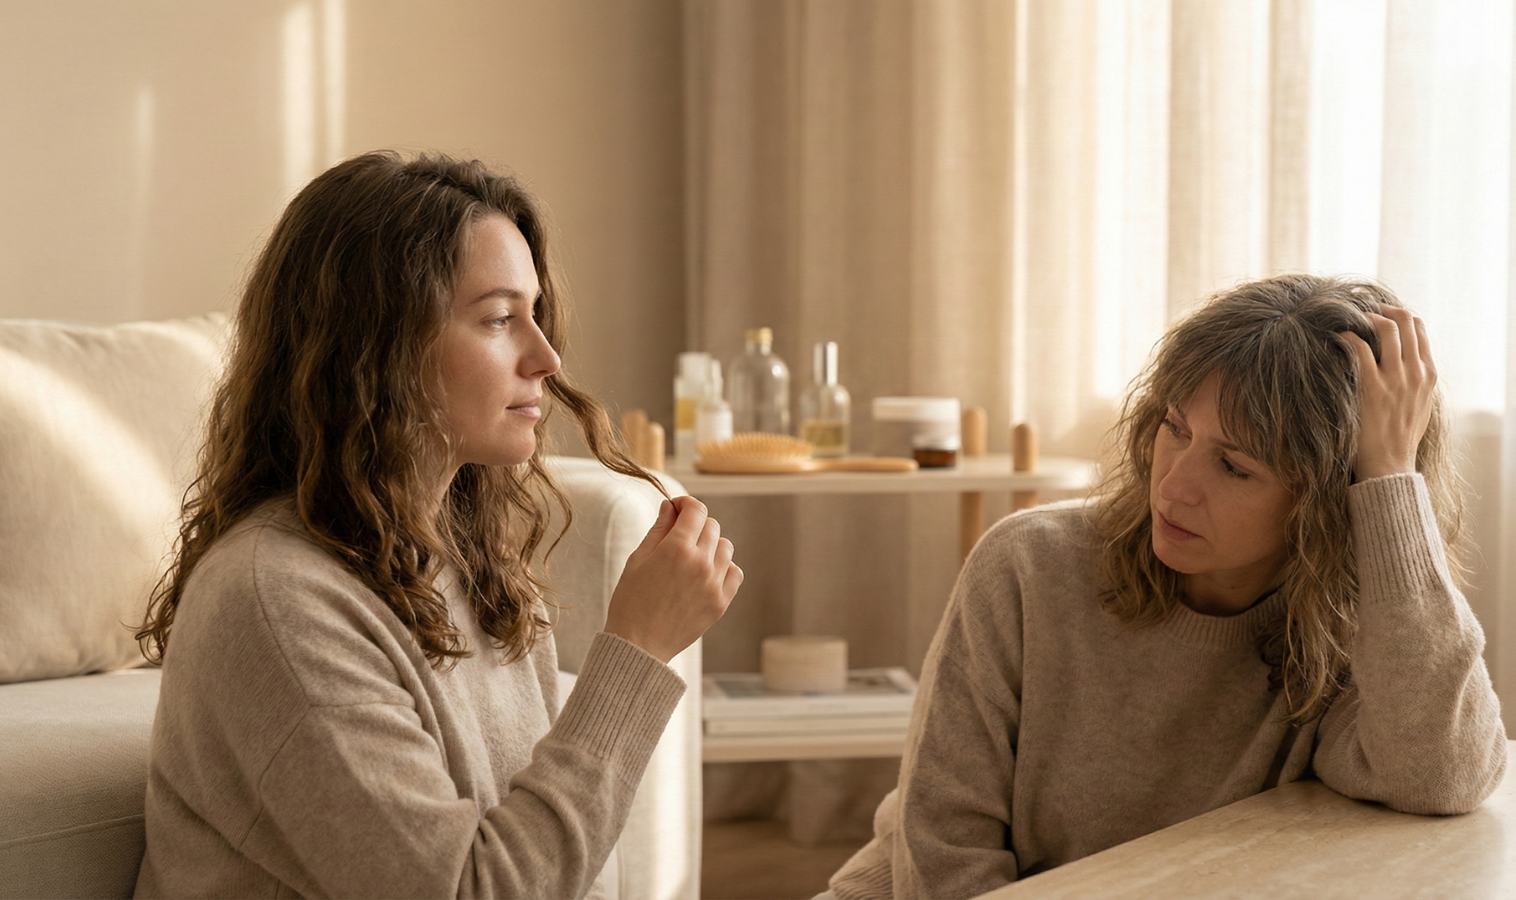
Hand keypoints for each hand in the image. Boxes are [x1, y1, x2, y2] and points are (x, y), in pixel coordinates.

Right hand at [603, 495, 741, 662]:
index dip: (686, 504)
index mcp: (676, 549)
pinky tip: (706, 573)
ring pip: (725, 547)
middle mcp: (700, 563)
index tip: (677, 508)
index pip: (696, 510)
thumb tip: (670, 506)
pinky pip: (734, 572)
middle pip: (711, 526)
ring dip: (710, 544)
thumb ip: (658, 529)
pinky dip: (723, 567)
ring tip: (691, 556)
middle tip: (679, 534)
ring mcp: (714, 584)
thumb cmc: (631, 602)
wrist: (639, 645)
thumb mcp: (637, 560)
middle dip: (695, 524)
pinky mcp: (721, 602)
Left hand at [1339, 305, 1436, 480]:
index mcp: (1428, 374)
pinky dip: (1347, 336)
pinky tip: (1336, 338)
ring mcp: (1396, 379)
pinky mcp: (1372, 387)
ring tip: (1346, 320)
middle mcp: (1416, 372)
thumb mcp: (1420, 407)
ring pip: (1387, 327)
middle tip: (1359, 309)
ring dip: (1364, 317)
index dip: (1396, 313)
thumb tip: (1404, 366)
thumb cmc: (1399, 438)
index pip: (1419, 328)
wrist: (1390, 465)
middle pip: (1405, 319)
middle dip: (1381, 308)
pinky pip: (1360, 348)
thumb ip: (1416, 383)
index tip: (1377, 312)